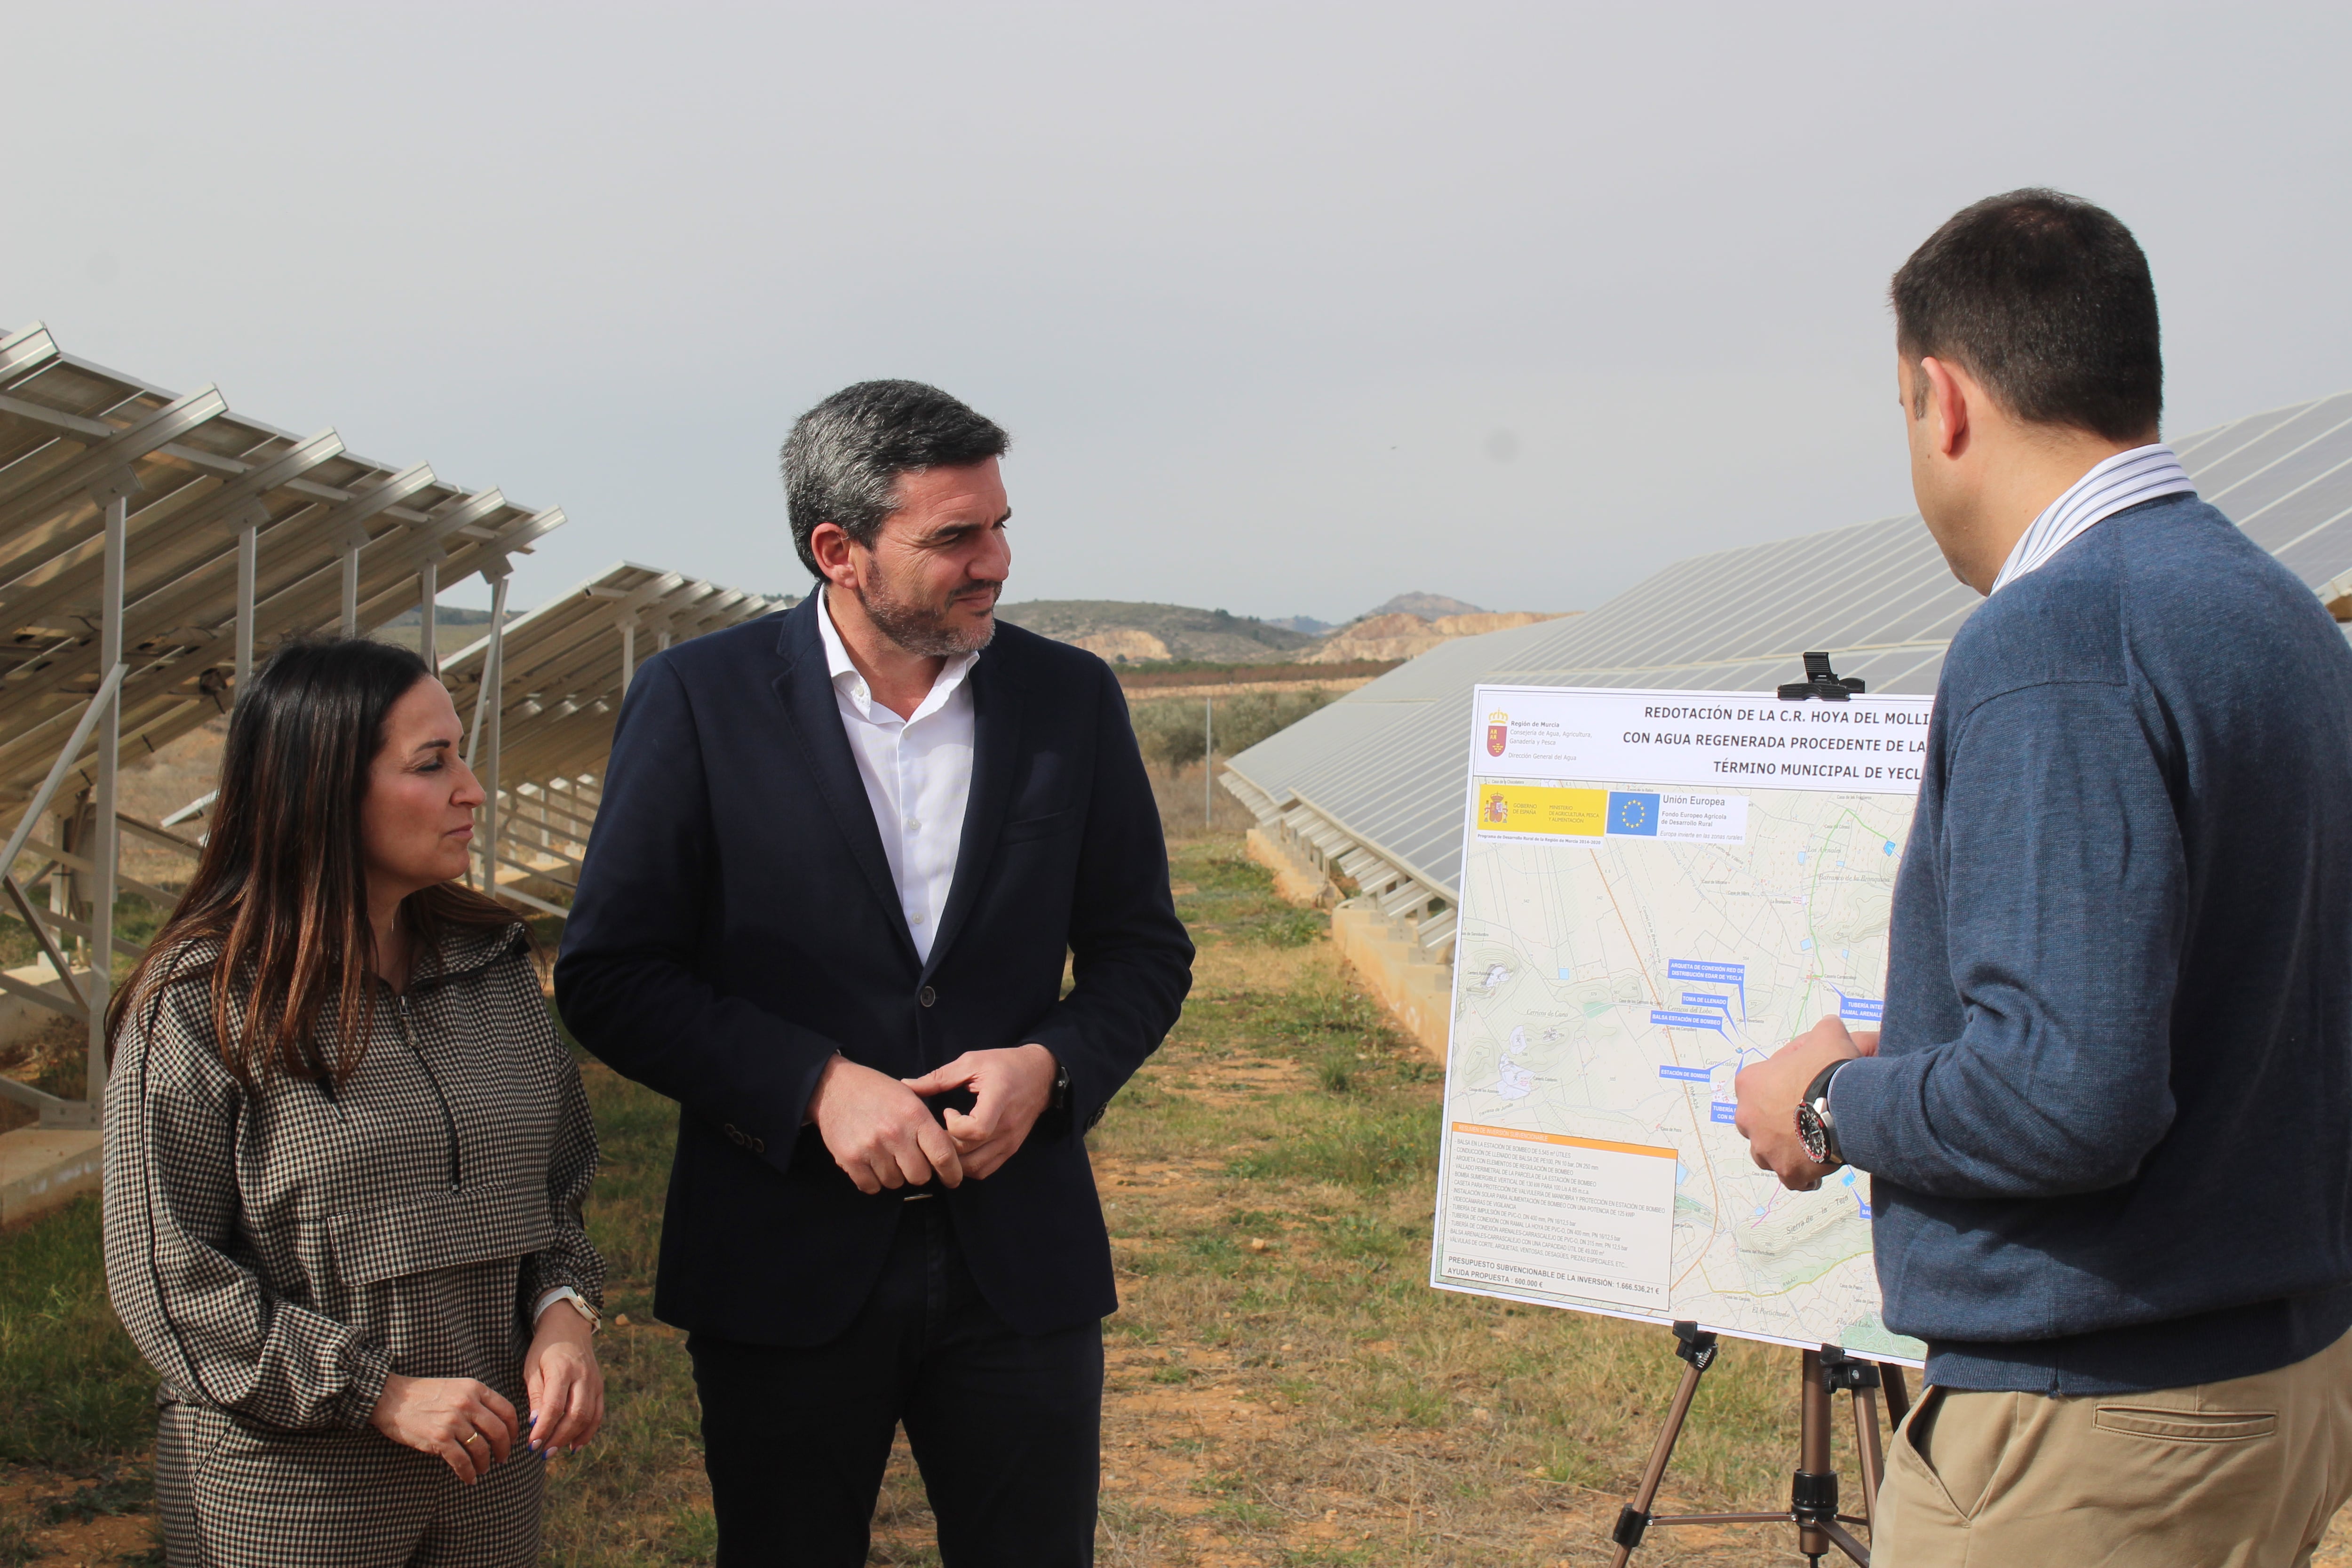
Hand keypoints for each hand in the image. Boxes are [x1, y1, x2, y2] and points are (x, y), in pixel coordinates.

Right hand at [370, 1373, 519, 1482]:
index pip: (507, 1411)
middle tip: (501, 1459)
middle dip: (504, 1449)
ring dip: (484, 1463)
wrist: (391, 1397)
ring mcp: (453, 1421)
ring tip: (482, 1470)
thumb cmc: (424, 1394)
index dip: (514, 1429)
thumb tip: (496, 1425)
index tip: (512, 1440)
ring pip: (481, 1448)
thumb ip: (476, 1401)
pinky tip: (469, 1478)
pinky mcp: (439, 1438)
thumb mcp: (456, 1388)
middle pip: (499, 1431)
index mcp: (475, 1389)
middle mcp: (467, 1403)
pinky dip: (468, 1473)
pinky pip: (461, 1461)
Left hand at [523, 1301, 604, 1454]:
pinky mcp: (599, 1386)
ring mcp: (594, 1382)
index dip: (544, 1428)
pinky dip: (588, 1432)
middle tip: (542, 1453)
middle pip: (576, 1414)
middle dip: (559, 1437)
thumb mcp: (532, 1367)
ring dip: (572, 1438)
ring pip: (589, 1416)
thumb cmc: (544, 1349)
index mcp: (562, 1370)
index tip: (531, 1445)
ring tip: (555, 1452)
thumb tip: (535, 1424)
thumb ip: (536, 1395)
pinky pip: (598, 1413)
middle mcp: (583, 1376)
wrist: (569, 1327)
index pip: (554, 1406)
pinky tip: (574, 1445)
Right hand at [807, 1054, 965, 1193]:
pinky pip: (871, 1186)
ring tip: (885, 1155)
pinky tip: (870, 1163)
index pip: (943, 1154)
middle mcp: (895, 1133)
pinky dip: (873, 1180)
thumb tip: (948, 1154)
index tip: (953, 1179)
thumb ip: (927, 1125)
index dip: (952, 1173)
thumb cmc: (876, 1091)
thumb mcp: (910, 1096)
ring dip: (894, 1175)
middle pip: (920, 1175)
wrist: (834, 1087)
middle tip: (909, 1160)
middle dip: (918, 1172)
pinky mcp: (850, 1159)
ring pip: (895, 1182)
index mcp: (915, 1115)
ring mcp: (871, 1147)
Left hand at [901, 1045, 1057, 1179]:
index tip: (946, 1112)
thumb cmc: (1005, 1064)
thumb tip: (906, 1085)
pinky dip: (968, 1166)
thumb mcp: (972, 1062)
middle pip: (970, 1153)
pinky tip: (960, 1149)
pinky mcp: (1011, 1149)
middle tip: (936, 1131)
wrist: (1042, 1074)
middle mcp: (1007, 1125)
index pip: (976, 1130)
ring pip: (976, 1167)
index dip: (953, 1127)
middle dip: (945, 1146)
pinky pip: (985, 1169)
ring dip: (955, 1160)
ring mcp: (1011, 1141)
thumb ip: (939, 1077)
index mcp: (999, 1099)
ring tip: (946, 1142)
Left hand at [1732, 1016, 1873, 1191]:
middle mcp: (1748, 1117)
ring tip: (1809, 1144)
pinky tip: (1817, 1170)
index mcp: (1749, 1084)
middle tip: (1803, 1118)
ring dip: (1784, 1149)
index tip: (1800, 1089)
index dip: (1780, 1086)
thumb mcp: (1828, 1034)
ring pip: (1768, 1152)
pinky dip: (1802, 1175)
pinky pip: (1792, 1178)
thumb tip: (1828, 1029)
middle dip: (1775, 1121)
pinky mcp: (1786, 1172)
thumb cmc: (1830, 1069)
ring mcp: (1765, 1148)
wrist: (1847, 1105)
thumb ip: (1822, 1031)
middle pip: (1758, 1121)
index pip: (1757, 1086)